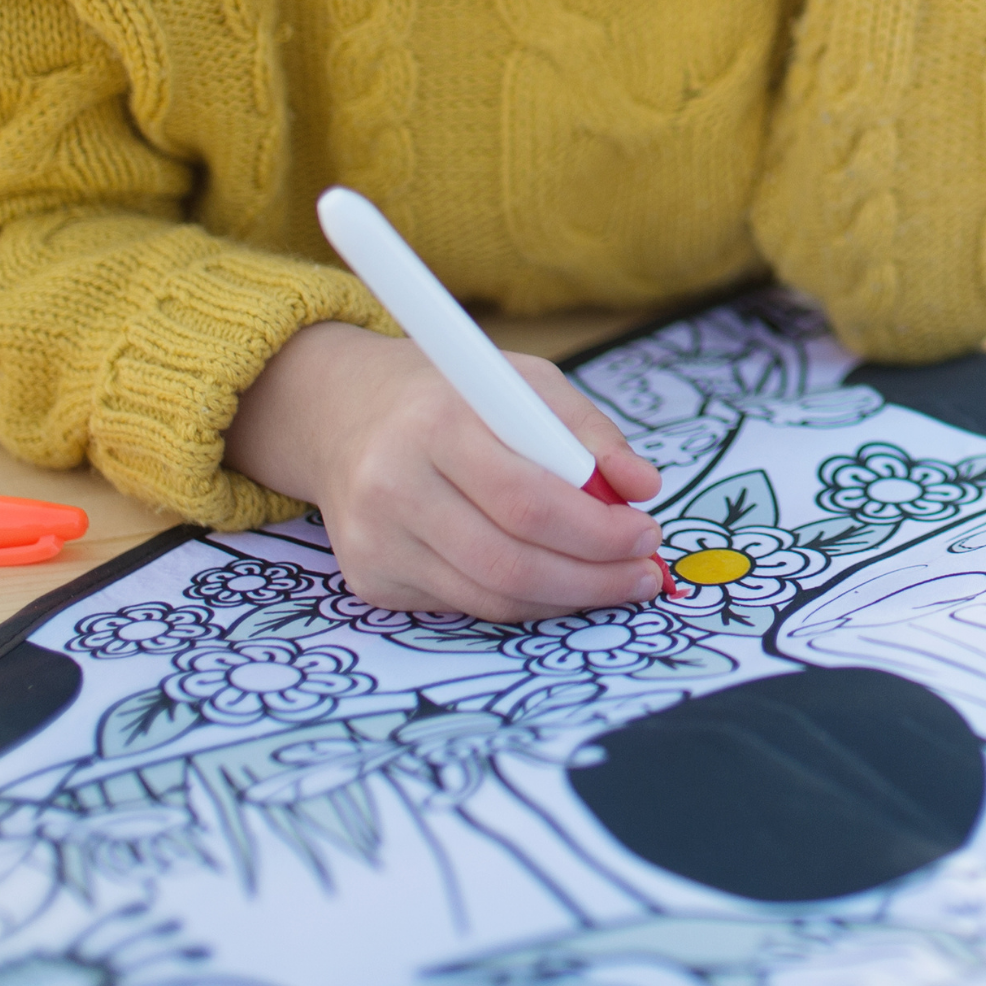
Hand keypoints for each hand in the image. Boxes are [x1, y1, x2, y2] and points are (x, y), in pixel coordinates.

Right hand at [224, 323, 664, 621]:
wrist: (338, 411)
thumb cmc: (446, 393)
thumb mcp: (520, 381)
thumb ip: (586, 430)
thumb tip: (644, 487)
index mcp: (436, 422)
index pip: (528, 499)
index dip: (597, 530)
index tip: (647, 533)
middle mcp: (394, 485)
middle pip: (511, 561)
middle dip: (593, 578)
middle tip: (642, 574)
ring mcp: (376, 539)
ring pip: (490, 597)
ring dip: (565, 599)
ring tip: (612, 582)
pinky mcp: (369, 577)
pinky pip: (462, 605)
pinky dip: (520, 600)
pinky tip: (552, 581)